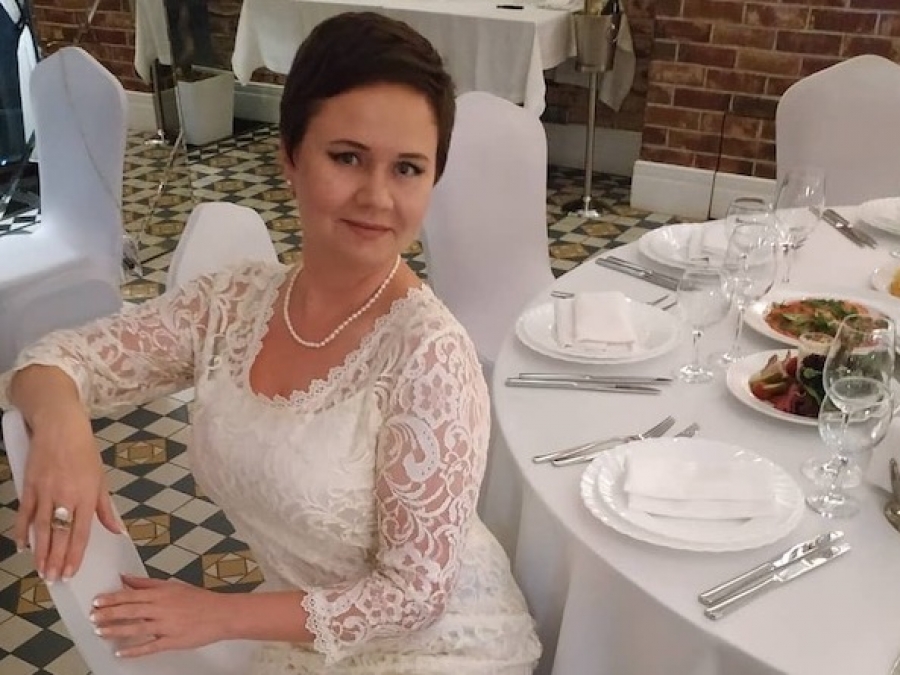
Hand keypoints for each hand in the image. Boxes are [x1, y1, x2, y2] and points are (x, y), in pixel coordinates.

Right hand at [13, 404, 120, 581]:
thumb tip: (115, 530)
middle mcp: (65, 496)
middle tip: (53, 579)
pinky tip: (22, 547)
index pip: (80, 533)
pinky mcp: (29, 486)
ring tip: (40, 571)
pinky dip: (22, 532)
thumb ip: (105, 508)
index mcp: (86, 495)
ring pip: (41, 529)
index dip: (75, 555)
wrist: (60, 427)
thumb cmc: (84, 451)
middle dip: (56, 560)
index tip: (71, 572)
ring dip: (40, 552)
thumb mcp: (100, 478)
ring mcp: (45, 492)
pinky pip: (24, 515)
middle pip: (60, 535)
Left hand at [92, 575, 231, 656]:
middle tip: (93, 617)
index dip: (112, 598)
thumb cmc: (199, 600)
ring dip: (116, 630)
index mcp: (162, 593)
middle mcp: (162, 609)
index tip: (97, 601)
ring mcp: (166, 626)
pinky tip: (121, 653)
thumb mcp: (173, 585)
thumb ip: (147, 583)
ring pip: (136, 628)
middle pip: (130, 610)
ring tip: (100, 632)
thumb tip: (126, 577)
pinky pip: (149, 647)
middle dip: (109, 614)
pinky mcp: (172, 641)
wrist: (221, 614)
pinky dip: (134, 650)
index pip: (131, 594)